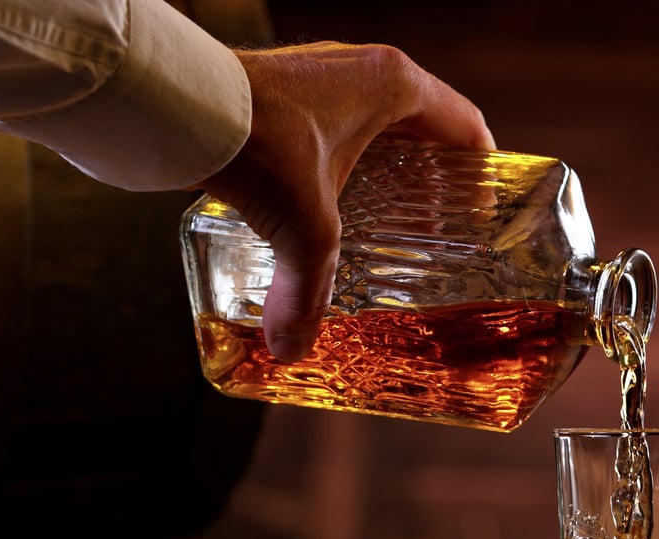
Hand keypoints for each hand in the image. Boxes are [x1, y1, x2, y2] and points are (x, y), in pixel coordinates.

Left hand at [196, 42, 494, 361]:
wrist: (176, 102)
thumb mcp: (301, 225)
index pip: (465, 126)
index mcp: (394, 86)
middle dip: (431, 178)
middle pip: (422, 128)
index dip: (481, 171)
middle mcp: (362, 71)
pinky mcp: (282, 90)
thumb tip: (294, 347)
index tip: (482, 208)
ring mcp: (321, 77)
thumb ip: (306, 293)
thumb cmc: (253, 134)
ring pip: (374, 126)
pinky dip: (339, 163)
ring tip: (382, 221)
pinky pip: (332, 127)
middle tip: (435, 226)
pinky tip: (324, 205)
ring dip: (384, 170)